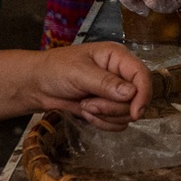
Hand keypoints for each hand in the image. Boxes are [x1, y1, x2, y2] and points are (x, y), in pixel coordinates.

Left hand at [29, 42, 151, 128]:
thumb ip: (105, 82)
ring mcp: (115, 92)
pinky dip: (101, 123)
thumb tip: (131, 93)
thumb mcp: (79, 72)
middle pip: (136, 99)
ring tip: (84, 105)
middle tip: (89, 104)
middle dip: (112, 107)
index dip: (143, 94)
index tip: (136, 112)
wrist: (37, 85)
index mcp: (117, 57)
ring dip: (104, 115)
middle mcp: (120, 74)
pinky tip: (85, 112)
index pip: (142, 74)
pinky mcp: (108, 107)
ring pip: (127, 113)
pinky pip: (116, 123)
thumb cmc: (55, 70)